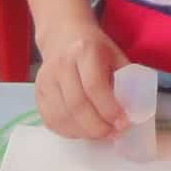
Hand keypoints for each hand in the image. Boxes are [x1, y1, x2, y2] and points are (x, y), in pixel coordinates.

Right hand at [35, 21, 129, 139]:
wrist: (64, 37)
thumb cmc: (96, 50)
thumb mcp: (116, 57)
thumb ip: (125, 82)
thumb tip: (132, 113)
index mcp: (84, 51)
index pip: (94, 86)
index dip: (109, 109)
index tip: (123, 123)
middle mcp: (61, 64)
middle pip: (77, 105)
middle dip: (98, 127)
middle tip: (113, 133)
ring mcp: (45, 80)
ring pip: (63, 117)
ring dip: (84, 132)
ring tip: (100, 133)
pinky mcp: (37, 93)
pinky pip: (52, 121)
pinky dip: (69, 132)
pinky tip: (84, 130)